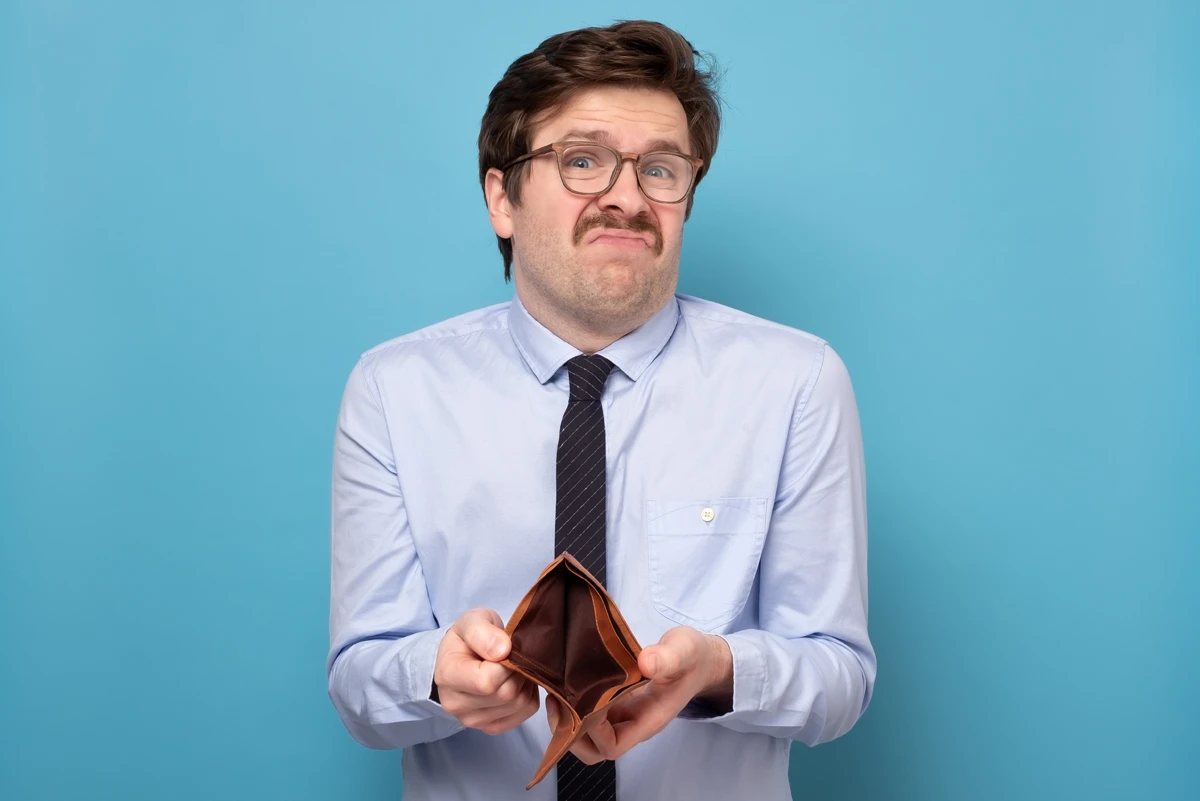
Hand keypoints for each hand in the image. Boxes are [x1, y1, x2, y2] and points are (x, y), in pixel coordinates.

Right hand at [432, 608, 539, 734]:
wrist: (461, 658)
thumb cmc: (467, 638)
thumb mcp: (471, 622)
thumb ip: (482, 631)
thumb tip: (503, 651)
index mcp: (448, 676)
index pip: (486, 681)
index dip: (506, 663)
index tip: (506, 648)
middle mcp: (455, 705)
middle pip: (505, 694)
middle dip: (518, 671)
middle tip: (514, 655)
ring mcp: (472, 720)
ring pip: (518, 705)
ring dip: (525, 683)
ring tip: (515, 667)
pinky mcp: (489, 728)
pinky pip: (524, 714)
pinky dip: (528, 696)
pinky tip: (517, 682)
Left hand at [545, 626, 732, 762]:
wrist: (697, 660)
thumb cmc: (692, 658)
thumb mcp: (684, 651)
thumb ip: (667, 657)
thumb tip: (645, 662)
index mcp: (649, 720)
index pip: (614, 745)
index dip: (594, 732)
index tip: (586, 703)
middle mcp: (633, 723)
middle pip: (594, 750)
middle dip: (571, 734)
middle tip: (558, 702)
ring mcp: (623, 715)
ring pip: (588, 736)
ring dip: (567, 721)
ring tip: (557, 693)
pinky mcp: (615, 702)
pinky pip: (590, 715)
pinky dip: (573, 705)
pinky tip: (566, 682)